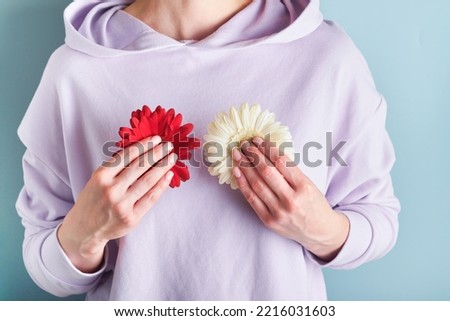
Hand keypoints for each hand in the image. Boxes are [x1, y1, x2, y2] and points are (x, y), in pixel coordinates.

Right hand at [58, 136, 176, 271]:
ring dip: (163, 166)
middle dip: (157, 153)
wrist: (85, 229)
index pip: (127, 155)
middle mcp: (111, 190)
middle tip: (169, 145)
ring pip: (148, 180)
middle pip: (140, 166)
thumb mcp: (98, 179)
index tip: (156, 138)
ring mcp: (122, 205)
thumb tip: (142, 150)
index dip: (144, 145)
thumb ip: (116, 167)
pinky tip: (169, 175)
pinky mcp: (132, 218)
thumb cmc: (94, 200)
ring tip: (172, 157)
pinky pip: (150, 198)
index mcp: (101, 176)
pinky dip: (161, 185)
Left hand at [232, 137, 348, 261]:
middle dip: (253, 155)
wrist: (319, 231)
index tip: (257, 139)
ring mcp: (279, 212)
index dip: (267, 148)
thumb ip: (289, 170)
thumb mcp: (308, 184)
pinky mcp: (269, 220)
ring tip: (237, 154)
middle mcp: (291, 200)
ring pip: (257, 184)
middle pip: (267, 172)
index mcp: (304, 187)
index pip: (282, 162)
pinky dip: (242, 183)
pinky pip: (251, 199)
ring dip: (244, 166)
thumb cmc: (313, 203)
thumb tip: (266, 150)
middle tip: (244, 144)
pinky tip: (236, 171)